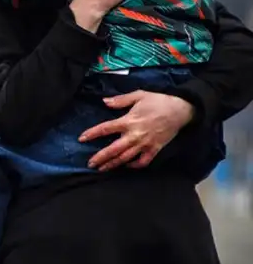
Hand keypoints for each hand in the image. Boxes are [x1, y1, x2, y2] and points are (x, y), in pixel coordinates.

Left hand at [79, 90, 194, 171]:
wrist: (181, 109)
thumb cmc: (158, 101)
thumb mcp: (139, 95)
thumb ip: (120, 100)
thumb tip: (104, 101)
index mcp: (129, 121)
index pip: (106, 128)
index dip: (92, 134)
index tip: (81, 139)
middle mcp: (135, 135)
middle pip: (114, 149)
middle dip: (101, 157)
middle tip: (90, 164)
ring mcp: (145, 144)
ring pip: (126, 157)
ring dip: (113, 164)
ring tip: (102, 169)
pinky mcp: (155, 149)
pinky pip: (143, 161)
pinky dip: (134, 165)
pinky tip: (126, 166)